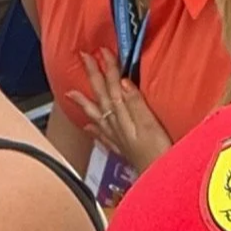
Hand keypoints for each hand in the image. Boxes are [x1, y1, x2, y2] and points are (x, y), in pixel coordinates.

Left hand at [67, 51, 172, 174]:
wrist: (160, 180)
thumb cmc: (158, 153)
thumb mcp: (150, 125)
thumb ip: (136, 103)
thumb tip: (121, 82)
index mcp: (124, 116)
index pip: (113, 86)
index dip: (108, 68)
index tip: (102, 50)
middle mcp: (116, 125)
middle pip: (101, 96)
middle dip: (93, 76)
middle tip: (84, 57)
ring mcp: (117, 137)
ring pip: (96, 114)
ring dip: (85, 101)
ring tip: (71, 92)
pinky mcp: (121, 148)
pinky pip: (102, 136)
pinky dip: (94, 129)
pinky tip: (87, 127)